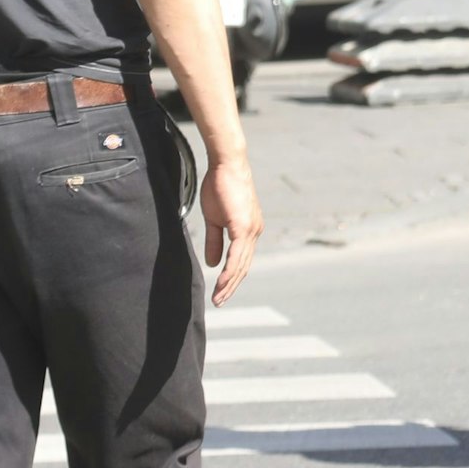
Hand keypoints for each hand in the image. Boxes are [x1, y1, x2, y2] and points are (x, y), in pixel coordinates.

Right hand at [200, 155, 262, 306]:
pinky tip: (222, 282)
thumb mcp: (214, 218)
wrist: (226, 165)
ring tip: (218, 298)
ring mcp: (251, 230)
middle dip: (231, 286)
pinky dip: (230, 270)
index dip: (231, 278)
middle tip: (219, 302)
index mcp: (249, 231)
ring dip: (229, 283)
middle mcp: (254, 232)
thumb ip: (215, 241)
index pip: (241, 260)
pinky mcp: (243, 226)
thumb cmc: (220, 187)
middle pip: (244, 266)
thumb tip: (213, 264)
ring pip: (241, 264)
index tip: (220, 292)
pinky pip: (237, 254)